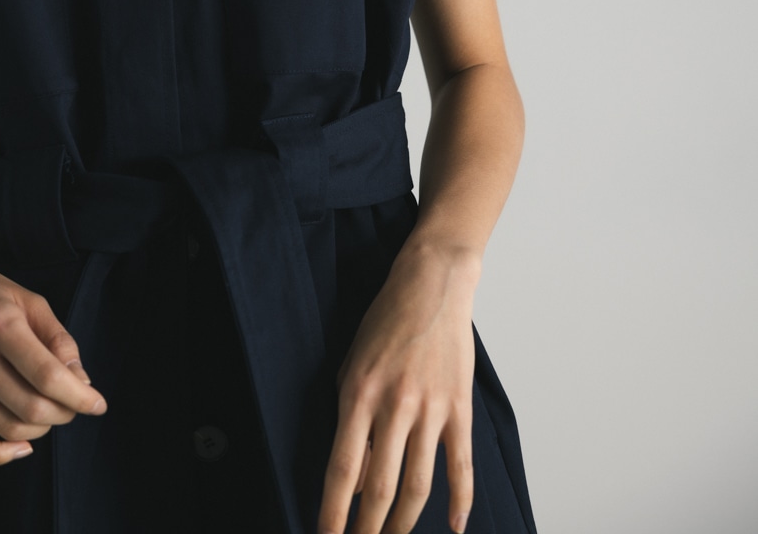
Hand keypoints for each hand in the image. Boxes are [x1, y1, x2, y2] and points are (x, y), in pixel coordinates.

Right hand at [0, 240, 107, 465]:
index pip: (46, 374)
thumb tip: (81, 380)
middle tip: (75, 405)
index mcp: (0, 324)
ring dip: (40, 430)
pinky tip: (23, 445)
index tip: (98, 404)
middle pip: (29, 406)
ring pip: (6, 427)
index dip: (79, 396)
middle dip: (64, 413)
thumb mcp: (27, 300)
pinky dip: (1, 454)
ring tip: (51, 413)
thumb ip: (58, 338)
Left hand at [318, 242, 475, 533]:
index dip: (332, 512)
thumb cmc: (386, 320)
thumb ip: (351, 419)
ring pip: (417, 484)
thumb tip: (356, 478)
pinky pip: (461, 463)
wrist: (432, 284)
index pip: (341, 468)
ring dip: (403, 523)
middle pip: (379, 486)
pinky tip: (455, 527)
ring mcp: (430, 407)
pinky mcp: (458, 406)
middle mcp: (394, 404)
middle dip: (367, 529)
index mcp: (359, 392)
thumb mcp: (352, 363)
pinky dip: (461, 500)